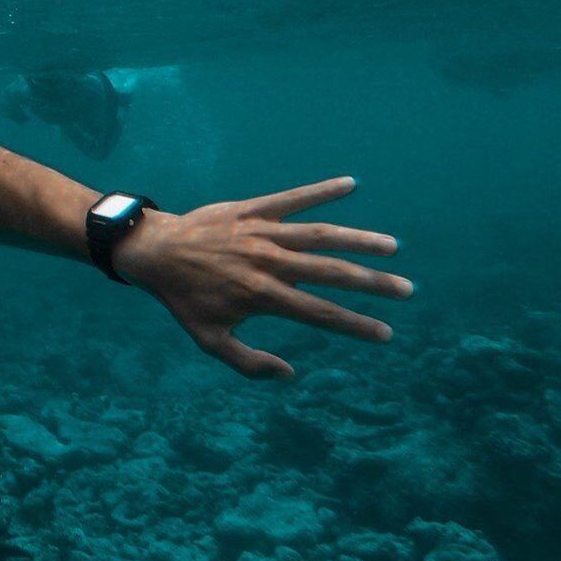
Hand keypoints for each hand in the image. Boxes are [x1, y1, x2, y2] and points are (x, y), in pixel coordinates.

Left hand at [113, 176, 410, 381]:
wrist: (154, 252)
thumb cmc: (184, 299)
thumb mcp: (209, 340)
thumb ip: (249, 363)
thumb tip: (289, 375)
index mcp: (262, 296)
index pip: (321, 314)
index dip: (356, 326)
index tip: (386, 334)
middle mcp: (268, 263)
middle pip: (331, 274)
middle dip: (372, 283)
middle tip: (406, 290)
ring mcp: (262, 233)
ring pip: (319, 234)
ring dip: (358, 239)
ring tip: (391, 246)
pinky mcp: (252, 209)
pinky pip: (292, 198)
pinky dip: (321, 190)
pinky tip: (350, 184)